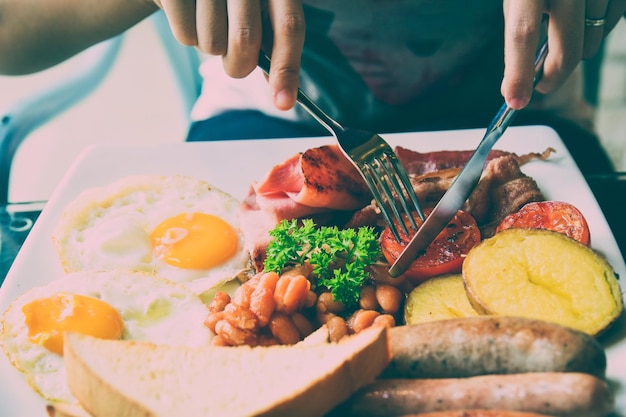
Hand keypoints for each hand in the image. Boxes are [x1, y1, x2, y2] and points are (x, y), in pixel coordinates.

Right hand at [154, 0, 304, 109]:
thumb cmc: (229, 0)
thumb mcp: (256, 12)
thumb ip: (271, 44)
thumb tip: (283, 94)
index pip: (289, 26)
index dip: (287, 68)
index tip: (283, 104)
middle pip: (246, 40)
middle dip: (239, 65)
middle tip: (234, 60)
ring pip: (213, 43)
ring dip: (210, 46)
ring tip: (208, 21)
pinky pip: (185, 35)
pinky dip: (187, 35)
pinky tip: (189, 13)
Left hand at [501, 0, 625, 109]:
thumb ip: (520, 28)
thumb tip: (519, 77)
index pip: (522, 34)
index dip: (518, 73)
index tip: (515, 101)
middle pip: (567, 50)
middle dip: (553, 76)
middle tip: (541, 84)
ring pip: (592, 43)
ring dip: (577, 49)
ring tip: (564, 31)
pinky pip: (611, 25)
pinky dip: (597, 30)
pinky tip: (585, 17)